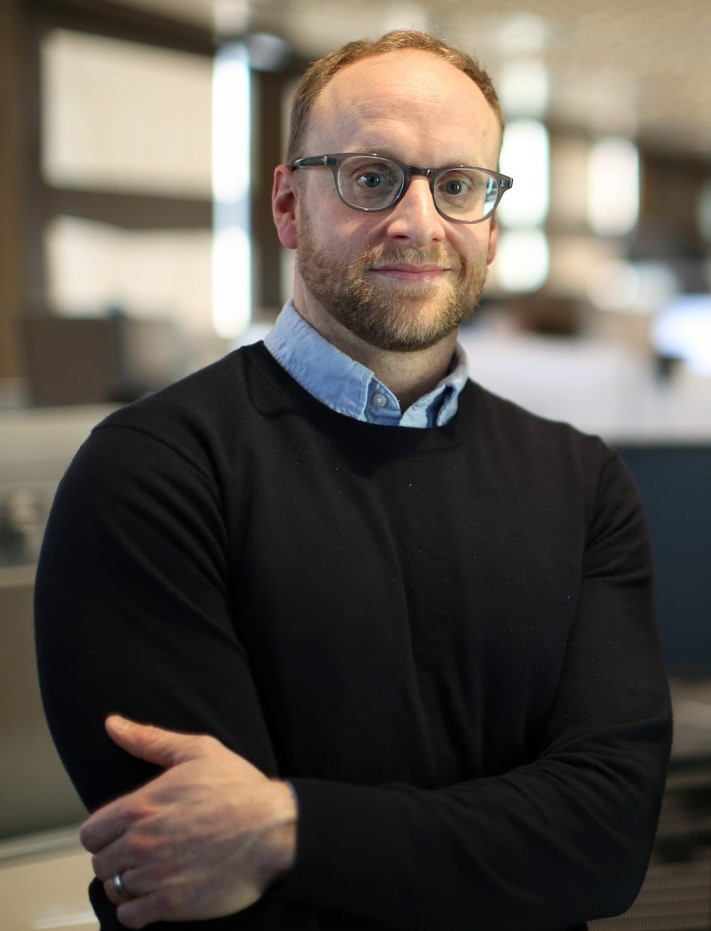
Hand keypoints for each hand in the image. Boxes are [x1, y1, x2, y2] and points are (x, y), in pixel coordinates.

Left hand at [80, 716, 296, 928]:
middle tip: (144, 851)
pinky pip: (131, 918)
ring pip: (115, 890)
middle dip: (117, 858)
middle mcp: (140, 842)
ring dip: (129, 883)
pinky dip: (139, 910)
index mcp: (140, 806)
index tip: (125, 832)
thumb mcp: (197, 751)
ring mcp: (155, 875)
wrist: (275, 829)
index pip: (91, 833)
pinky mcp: (172, 904)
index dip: (106, 833)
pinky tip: (159, 892)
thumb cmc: (239, 789)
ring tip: (154, 871)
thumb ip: (149, 739)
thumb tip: (113, 724)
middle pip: (100, 864)